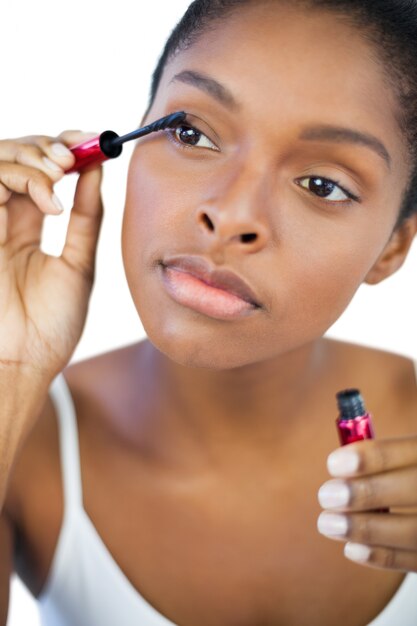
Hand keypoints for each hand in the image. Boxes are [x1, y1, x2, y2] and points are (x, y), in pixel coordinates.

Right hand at [0, 130, 102, 381]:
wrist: (26, 361)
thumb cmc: (52, 324)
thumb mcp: (79, 262)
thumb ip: (85, 217)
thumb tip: (97, 171)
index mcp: (28, 225)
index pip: (41, 170)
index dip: (63, 148)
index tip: (94, 141)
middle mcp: (5, 218)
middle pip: (16, 156)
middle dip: (48, 145)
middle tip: (76, 152)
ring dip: (34, 157)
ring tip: (61, 174)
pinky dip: (22, 179)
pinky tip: (49, 200)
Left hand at [317, 437, 416, 571]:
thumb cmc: (408, 475)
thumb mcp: (405, 456)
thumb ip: (381, 458)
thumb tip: (338, 463)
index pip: (411, 451)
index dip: (373, 458)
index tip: (334, 464)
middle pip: (415, 490)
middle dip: (366, 493)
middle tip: (326, 496)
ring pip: (414, 531)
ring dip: (366, 529)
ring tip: (328, 523)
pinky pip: (416, 561)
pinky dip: (382, 556)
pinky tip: (352, 547)